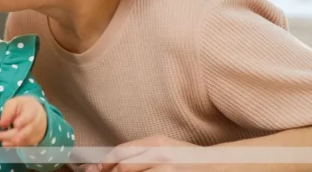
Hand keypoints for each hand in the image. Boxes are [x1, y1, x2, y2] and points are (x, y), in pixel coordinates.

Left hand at [0, 95, 47, 146]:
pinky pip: (25, 144)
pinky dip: (15, 145)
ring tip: (2, 142)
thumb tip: (2, 124)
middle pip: (26, 131)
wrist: (37, 112)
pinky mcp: (35, 140)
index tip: (15, 124)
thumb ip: (8, 112)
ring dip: (13, 142)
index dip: (23, 121)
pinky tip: (7, 144)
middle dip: (11, 135)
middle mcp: (37, 122)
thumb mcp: (14, 103)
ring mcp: (38, 132)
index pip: (29, 116)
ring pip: (26, 140)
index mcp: (32, 110)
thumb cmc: (23, 107)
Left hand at [84, 135, 204, 171]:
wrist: (217, 165)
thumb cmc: (187, 158)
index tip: (95, 169)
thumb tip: (111, 162)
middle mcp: (160, 155)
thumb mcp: (165, 146)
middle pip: (124, 168)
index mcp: (156, 143)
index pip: (122, 152)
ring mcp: (167, 170)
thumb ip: (141, 151)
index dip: (105, 162)